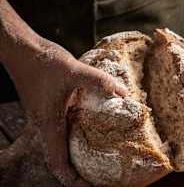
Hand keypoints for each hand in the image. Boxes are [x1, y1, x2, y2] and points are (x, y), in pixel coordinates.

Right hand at [7, 38, 126, 185]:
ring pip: (63, 141)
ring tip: (99, 149)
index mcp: (49, 123)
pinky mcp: (49, 105)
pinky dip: (77, 130)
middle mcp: (46, 124)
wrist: (22, 49)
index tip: (89, 185)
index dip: (72, 179)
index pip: (58, 162)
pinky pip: (64, 125)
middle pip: (62, 155)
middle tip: (100, 170)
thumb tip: (122, 93)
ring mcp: (47, 114)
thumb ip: (98, 81)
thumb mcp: (73, 71)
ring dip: (78, 149)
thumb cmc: (41, 62)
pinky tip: (91, 121)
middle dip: (79, 166)